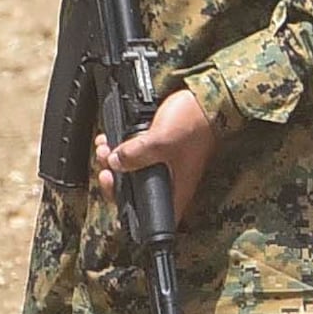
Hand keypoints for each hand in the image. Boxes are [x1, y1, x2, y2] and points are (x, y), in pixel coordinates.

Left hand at [100, 80, 223, 221]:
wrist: (208, 101)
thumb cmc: (194, 123)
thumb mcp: (159, 140)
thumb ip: (135, 155)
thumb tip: (114, 163)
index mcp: (174, 189)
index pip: (146, 213)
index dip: (122, 202)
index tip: (111, 180)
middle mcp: (170, 182)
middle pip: (133, 192)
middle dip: (113, 176)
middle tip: (104, 159)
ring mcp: (165, 168)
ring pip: (133, 173)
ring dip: (115, 160)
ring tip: (106, 145)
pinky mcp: (162, 154)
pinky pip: (137, 158)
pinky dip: (123, 151)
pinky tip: (114, 139)